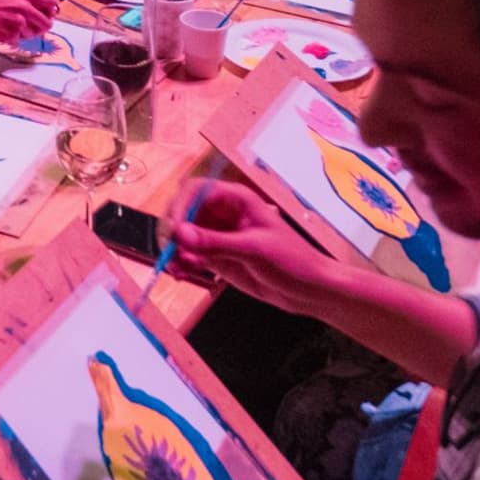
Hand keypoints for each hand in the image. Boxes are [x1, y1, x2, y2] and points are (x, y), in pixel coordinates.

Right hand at [0, 0, 54, 45]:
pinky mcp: (11, 34)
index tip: (53, 14)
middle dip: (42, 28)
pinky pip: (20, 41)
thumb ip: (28, 2)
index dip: (54, 9)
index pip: (50, 1)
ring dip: (26, 34)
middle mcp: (23, 7)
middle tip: (36, 28)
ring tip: (11, 27)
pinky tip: (3, 31)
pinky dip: (13, 39)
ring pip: (33, 34)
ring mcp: (18, 21)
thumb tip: (46, 12)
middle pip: (46, 22)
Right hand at [166, 180, 351, 315]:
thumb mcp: (253, 250)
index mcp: (236, 199)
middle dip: (174, 232)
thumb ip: (215, 243)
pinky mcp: (216, 257)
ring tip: (177, 270)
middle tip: (172, 254)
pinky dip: (182, 264)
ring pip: (183, 237)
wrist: (307, 289)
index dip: (180, 206)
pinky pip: (190, 256)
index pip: (196, 191)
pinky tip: (181, 275)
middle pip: (183, 213)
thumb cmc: (291, 260)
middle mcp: (222, 214)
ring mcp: (218, 236)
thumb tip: (180, 235)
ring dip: (175, 251)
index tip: (174, 230)